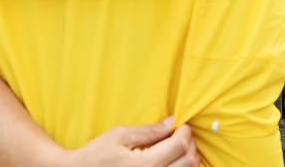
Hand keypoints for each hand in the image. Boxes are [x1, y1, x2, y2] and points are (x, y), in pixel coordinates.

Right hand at [63, 118, 198, 166]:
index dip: (185, 131)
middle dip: (189, 143)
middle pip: (189, 161)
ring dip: (187, 158)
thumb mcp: (119, 136)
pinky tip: (170, 161)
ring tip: (175, 147)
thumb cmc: (95, 156)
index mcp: (145, 165)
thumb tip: (172, 121)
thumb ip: (149, 131)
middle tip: (180, 134)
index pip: (180, 145)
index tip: (180, 124)